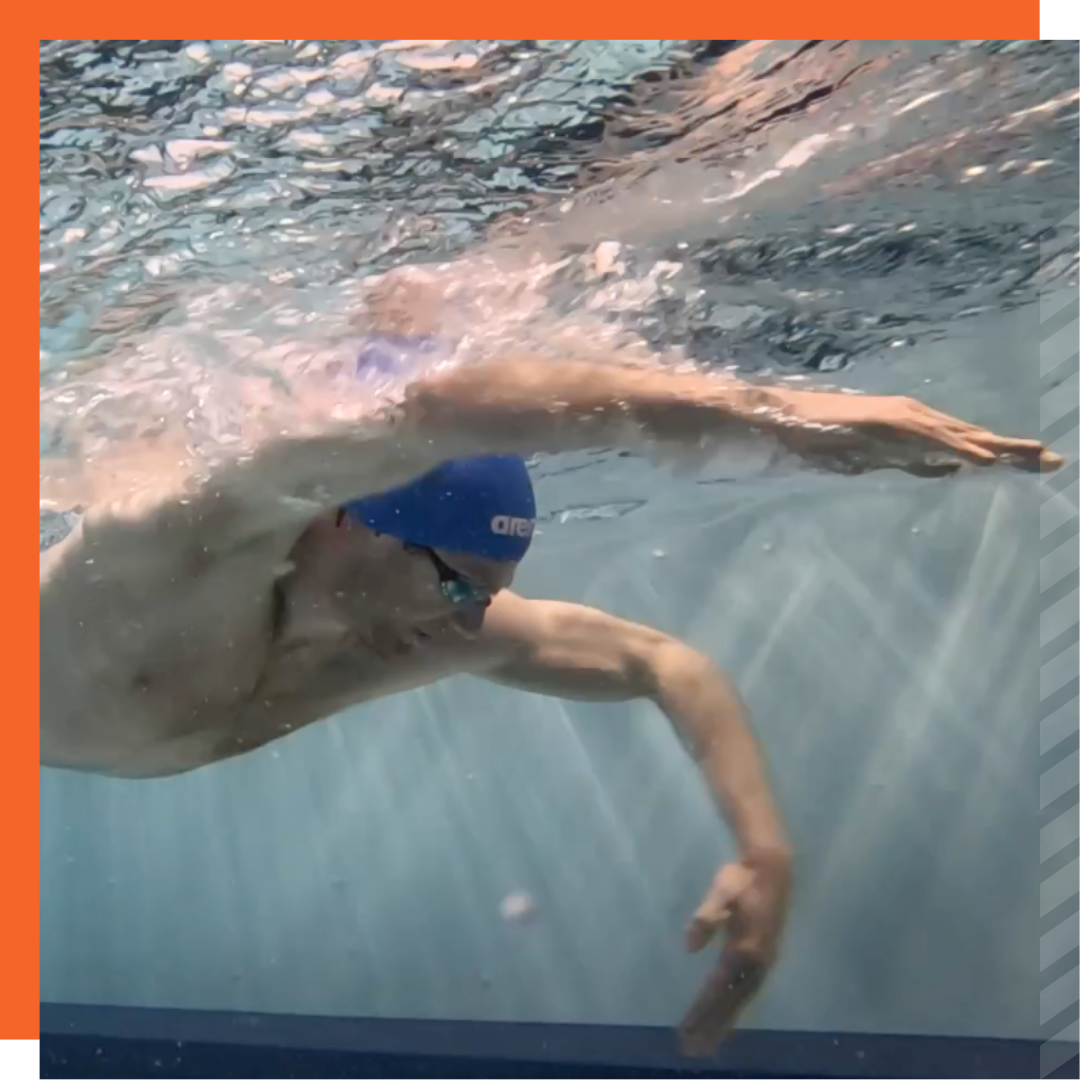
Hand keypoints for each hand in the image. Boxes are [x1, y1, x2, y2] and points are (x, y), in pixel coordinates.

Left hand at [678, 851, 792, 1057]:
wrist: (773, 869)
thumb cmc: (741, 877)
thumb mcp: (721, 890)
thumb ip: (707, 916)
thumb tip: (689, 946)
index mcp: (743, 949)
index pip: (716, 988)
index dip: (700, 1010)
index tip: (684, 1029)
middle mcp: (756, 963)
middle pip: (730, 1001)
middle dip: (710, 1026)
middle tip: (691, 1050)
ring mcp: (764, 962)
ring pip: (740, 1001)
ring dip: (723, 1023)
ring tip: (707, 1045)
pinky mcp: (766, 959)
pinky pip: (748, 992)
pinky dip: (736, 1010)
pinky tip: (728, 1019)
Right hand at [770, 389, 1062, 474]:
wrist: (784, 421)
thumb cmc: (818, 440)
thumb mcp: (874, 460)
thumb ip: (911, 463)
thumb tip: (950, 472)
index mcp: (912, 429)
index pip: (964, 443)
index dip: (1000, 453)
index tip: (1034, 463)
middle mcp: (914, 418)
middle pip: (972, 435)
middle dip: (1012, 449)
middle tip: (1054, 461)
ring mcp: (903, 418)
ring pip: (960, 435)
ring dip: (998, 447)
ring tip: (1035, 457)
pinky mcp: (889, 423)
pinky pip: (930, 440)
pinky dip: (959, 450)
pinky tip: (984, 461)